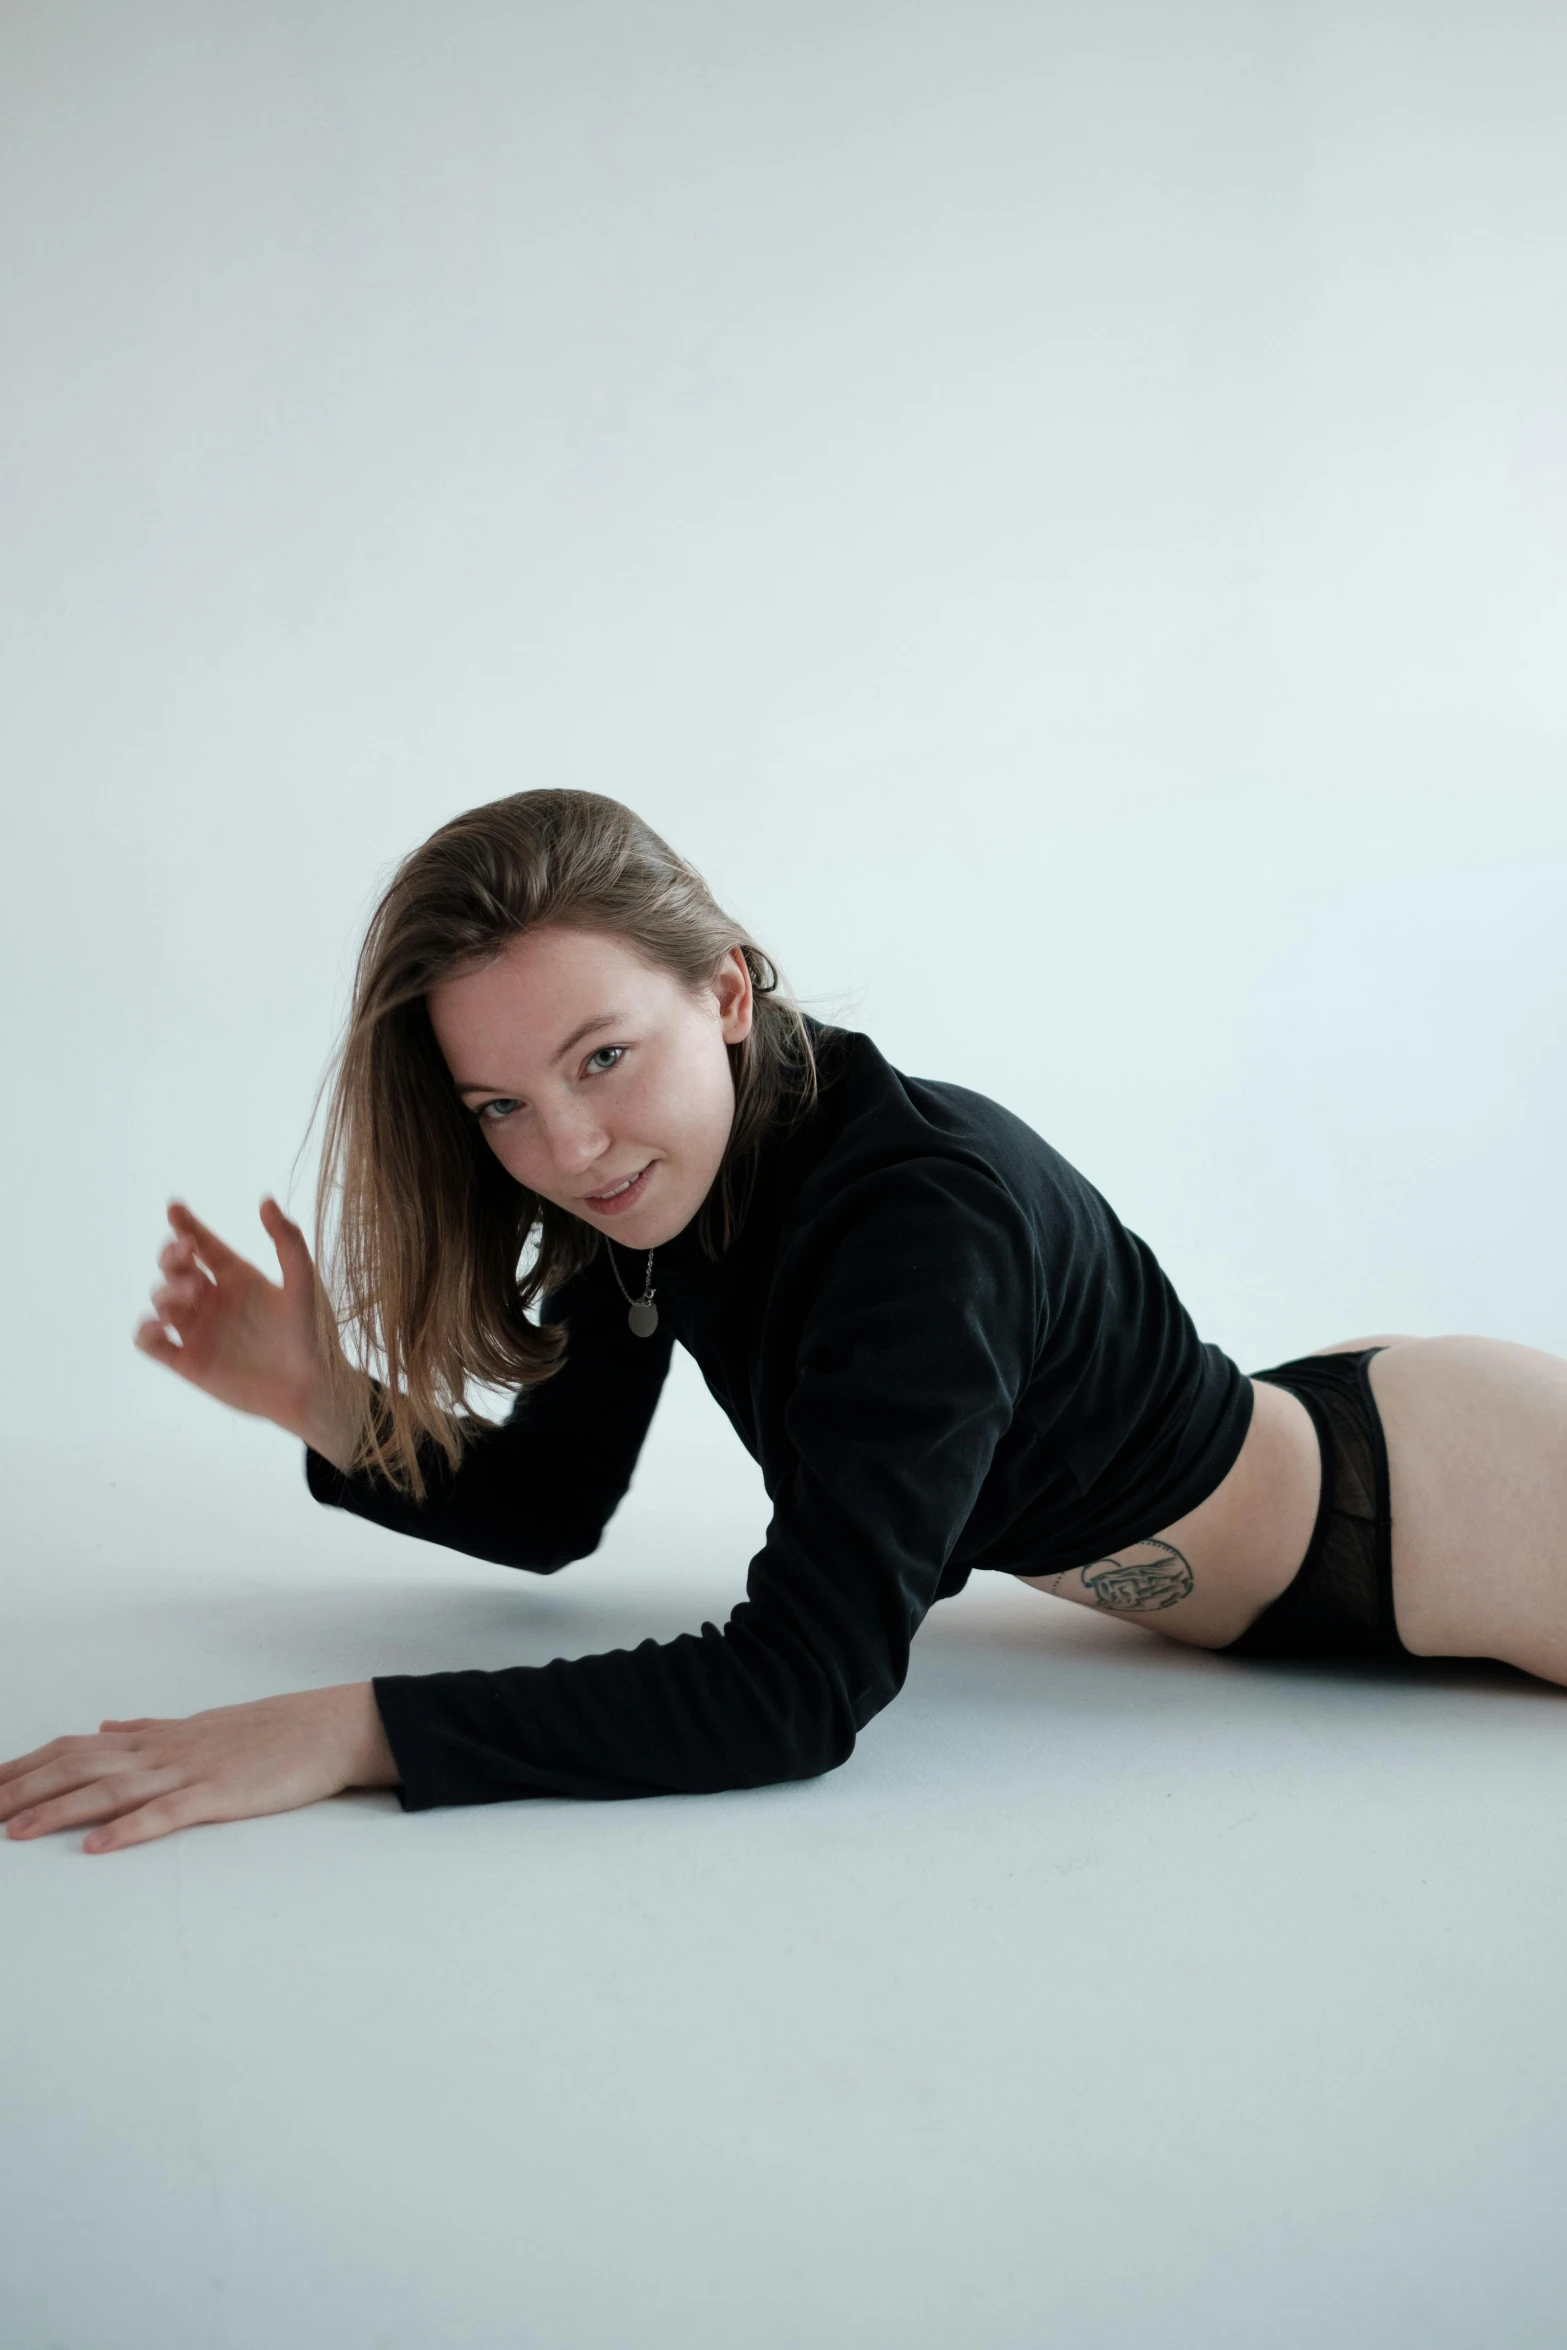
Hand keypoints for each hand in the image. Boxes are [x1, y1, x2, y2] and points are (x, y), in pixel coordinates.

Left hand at [0, 1684, 399, 1854]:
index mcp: (156, 1737)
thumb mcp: (200, 1725)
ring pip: (111, 1789)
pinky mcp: (220, 1794)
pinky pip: (168, 1814)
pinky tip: (98, 1847)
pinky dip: (130, 1829)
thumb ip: (149, 1728)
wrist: (329, 1726)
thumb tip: (107, 1724)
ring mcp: (190, 1771)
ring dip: (58, 1809)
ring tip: (15, 1831)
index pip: (74, 1748)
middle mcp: (162, 1750)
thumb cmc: (269, 1731)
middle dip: (23, 1789)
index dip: (25, 1767)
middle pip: (78, 1766)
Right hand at [135, 1197, 357, 1466]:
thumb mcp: (303, 1283)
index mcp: (238, 1277)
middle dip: (172, 1255)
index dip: (186, 1224)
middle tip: (186, 1255)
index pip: (203, 1244)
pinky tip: (159, 1325)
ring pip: (162, 1300)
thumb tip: (265, 1200)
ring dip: (166, 1290)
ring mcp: (199, 1330)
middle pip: (175, 1268)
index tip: (175, 1208)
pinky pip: (151, 1343)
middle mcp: (214, 1299)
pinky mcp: (188, 1362)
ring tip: (191, 1293)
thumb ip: (287, 1241)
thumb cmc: (313, 1334)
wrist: (313, 1388)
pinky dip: (145, 1331)